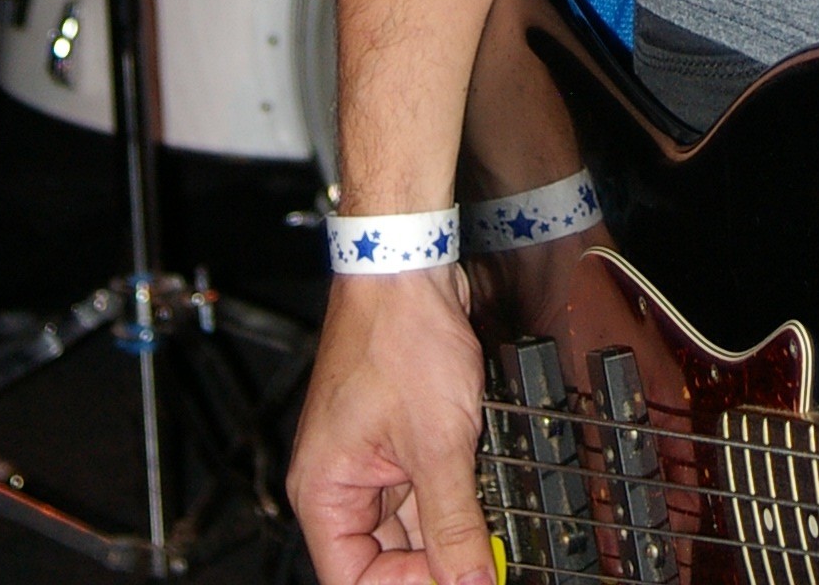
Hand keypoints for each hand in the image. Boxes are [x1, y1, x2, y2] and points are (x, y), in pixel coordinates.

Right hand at [288, 266, 494, 584]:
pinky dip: (457, 498)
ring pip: (414, 525)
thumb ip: (454, 523)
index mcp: (326, 494)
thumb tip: (473, 582)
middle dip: (438, 563)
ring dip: (453, 530)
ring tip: (492, 531)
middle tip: (487, 562)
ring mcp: (374, 460)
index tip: (463, 581)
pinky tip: (487, 500)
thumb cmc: (399, 335)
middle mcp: (342, 483)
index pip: (357, 580)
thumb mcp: (437, 443)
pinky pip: (428, 489)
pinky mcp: (403, 438)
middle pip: (387, 558)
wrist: (409, 265)